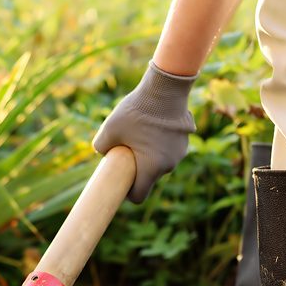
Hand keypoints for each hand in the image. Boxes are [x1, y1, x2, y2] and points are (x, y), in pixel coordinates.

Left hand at [92, 62, 196, 202]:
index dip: (128, 193)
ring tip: (139, 136)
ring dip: (149, 156)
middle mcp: (168, 165)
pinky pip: (168, 150)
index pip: (139, 196)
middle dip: (137, 170)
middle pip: (149, 178)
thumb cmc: (137, 111)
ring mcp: (179, 153)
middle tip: (126, 153)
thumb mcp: (109, 129)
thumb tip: (102, 153)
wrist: (165, 88)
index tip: (121, 182)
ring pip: (160, 163)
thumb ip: (100, 147)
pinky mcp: (185, 140)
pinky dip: (160, 145)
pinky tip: (153, 127)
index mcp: (151, 169)